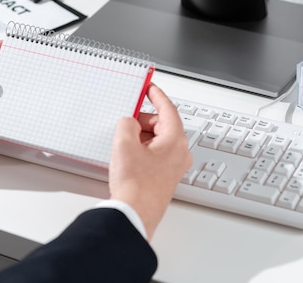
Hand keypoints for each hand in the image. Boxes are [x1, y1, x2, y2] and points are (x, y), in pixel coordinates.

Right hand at [108, 84, 191, 239]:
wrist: (135, 215)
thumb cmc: (136, 186)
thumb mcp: (124, 144)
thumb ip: (126, 124)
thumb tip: (129, 123)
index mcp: (176, 140)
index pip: (168, 109)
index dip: (157, 96)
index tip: (150, 88)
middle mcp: (180, 153)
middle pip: (162, 125)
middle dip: (143, 120)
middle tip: (126, 120)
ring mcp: (173, 167)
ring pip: (157, 140)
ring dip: (140, 136)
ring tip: (122, 143)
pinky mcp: (164, 178)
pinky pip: (154, 155)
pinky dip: (141, 150)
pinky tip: (127, 157)